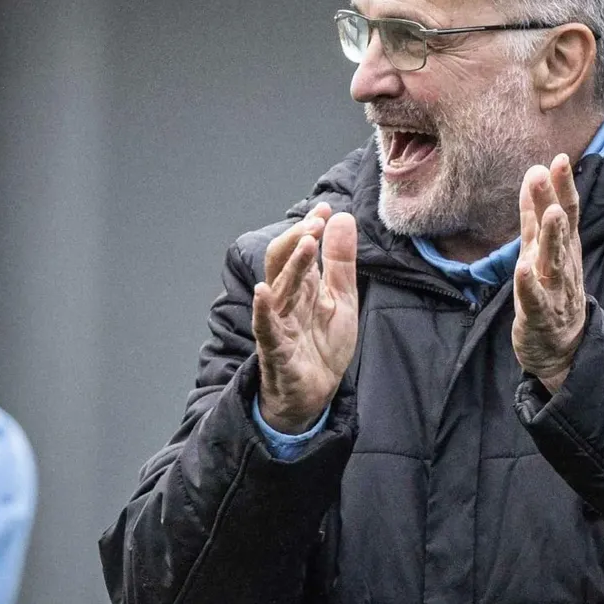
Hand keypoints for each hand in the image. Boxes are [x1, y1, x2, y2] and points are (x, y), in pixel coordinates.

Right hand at [252, 203, 358, 432]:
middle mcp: (286, 301)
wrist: (316, 394)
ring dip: (291, 264)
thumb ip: (340, 262)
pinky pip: (265, 328)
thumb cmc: (322, 346)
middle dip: (298, 239)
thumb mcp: (341, 299)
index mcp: (302, 287)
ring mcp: (278, 324)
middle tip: (316, 221)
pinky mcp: (276, 350)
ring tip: (306, 241)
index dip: (311, 228)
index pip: (301, 250)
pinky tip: (261, 292)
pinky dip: (262, 311)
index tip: (326, 209)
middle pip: (283, 262)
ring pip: (279, 288)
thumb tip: (341, 218)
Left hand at [512, 154, 586, 393]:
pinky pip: (534, 299)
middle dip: (554, 201)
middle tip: (547, 173)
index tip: (560, 159)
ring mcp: (554, 291)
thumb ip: (534, 216)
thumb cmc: (551, 293)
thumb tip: (534, 173)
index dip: (564, 187)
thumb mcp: (542, 251)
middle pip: (561, 231)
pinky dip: (528, 284)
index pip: (567, 213)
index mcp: (565, 250)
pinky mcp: (539, 316)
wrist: (562, 349)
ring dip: (551, 236)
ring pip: (553, 261)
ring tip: (549, 212)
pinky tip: (522, 269)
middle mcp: (563, 266)